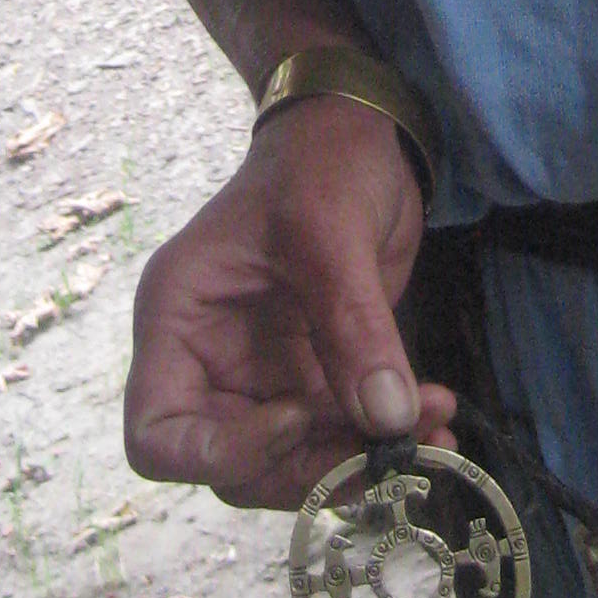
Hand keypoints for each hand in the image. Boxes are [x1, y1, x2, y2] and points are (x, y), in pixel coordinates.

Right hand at [122, 95, 456, 508]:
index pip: (159, 436)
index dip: (222, 453)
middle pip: (234, 466)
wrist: (360, 131)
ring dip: (361, 458)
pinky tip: (437, 420)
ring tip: (434, 429)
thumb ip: (353, 325)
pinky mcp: (312, 376)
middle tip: (388, 441)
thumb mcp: (329, 230)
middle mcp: (210, 361)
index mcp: (179, 320)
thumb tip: (386, 420)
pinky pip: (338, 434)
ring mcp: (262, 375)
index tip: (296, 418)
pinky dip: (384, 437)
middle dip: (312, 464)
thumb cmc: (320, 159)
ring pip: (294, 462)